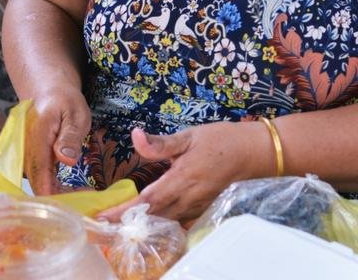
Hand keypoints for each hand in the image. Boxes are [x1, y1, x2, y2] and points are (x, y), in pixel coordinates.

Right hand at [24, 88, 90, 194]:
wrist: (47, 92)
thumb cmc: (63, 101)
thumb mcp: (74, 113)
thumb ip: (70, 136)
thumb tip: (66, 160)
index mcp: (36, 141)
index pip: (40, 178)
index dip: (56, 197)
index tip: (78, 204)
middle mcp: (27, 153)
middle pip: (39, 186)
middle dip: (61, 201)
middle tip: (87, 201)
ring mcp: (29, 158)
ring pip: (40, 185)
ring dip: (60, 196)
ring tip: (85, 196)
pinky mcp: (33, 161)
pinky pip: (42, 180)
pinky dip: (57, 188)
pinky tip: (73, 191)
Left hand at [99, 121, 273, 224]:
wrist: (254, 153)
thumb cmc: (221, 140)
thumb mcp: (189, 136)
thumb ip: (161, 144)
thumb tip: (135, 135)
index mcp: (182, 178)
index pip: (147, 201)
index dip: (124, 211)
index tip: (103, 217)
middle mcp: (189, 198)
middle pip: (153, 216)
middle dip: (127, 221)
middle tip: (103, 222)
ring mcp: (197, 206)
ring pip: (166, 221)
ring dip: (143, 223)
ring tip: (119, 221)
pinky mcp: (203, 208)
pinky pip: (179, 220)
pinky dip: (162, 222)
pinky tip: (150, 218)